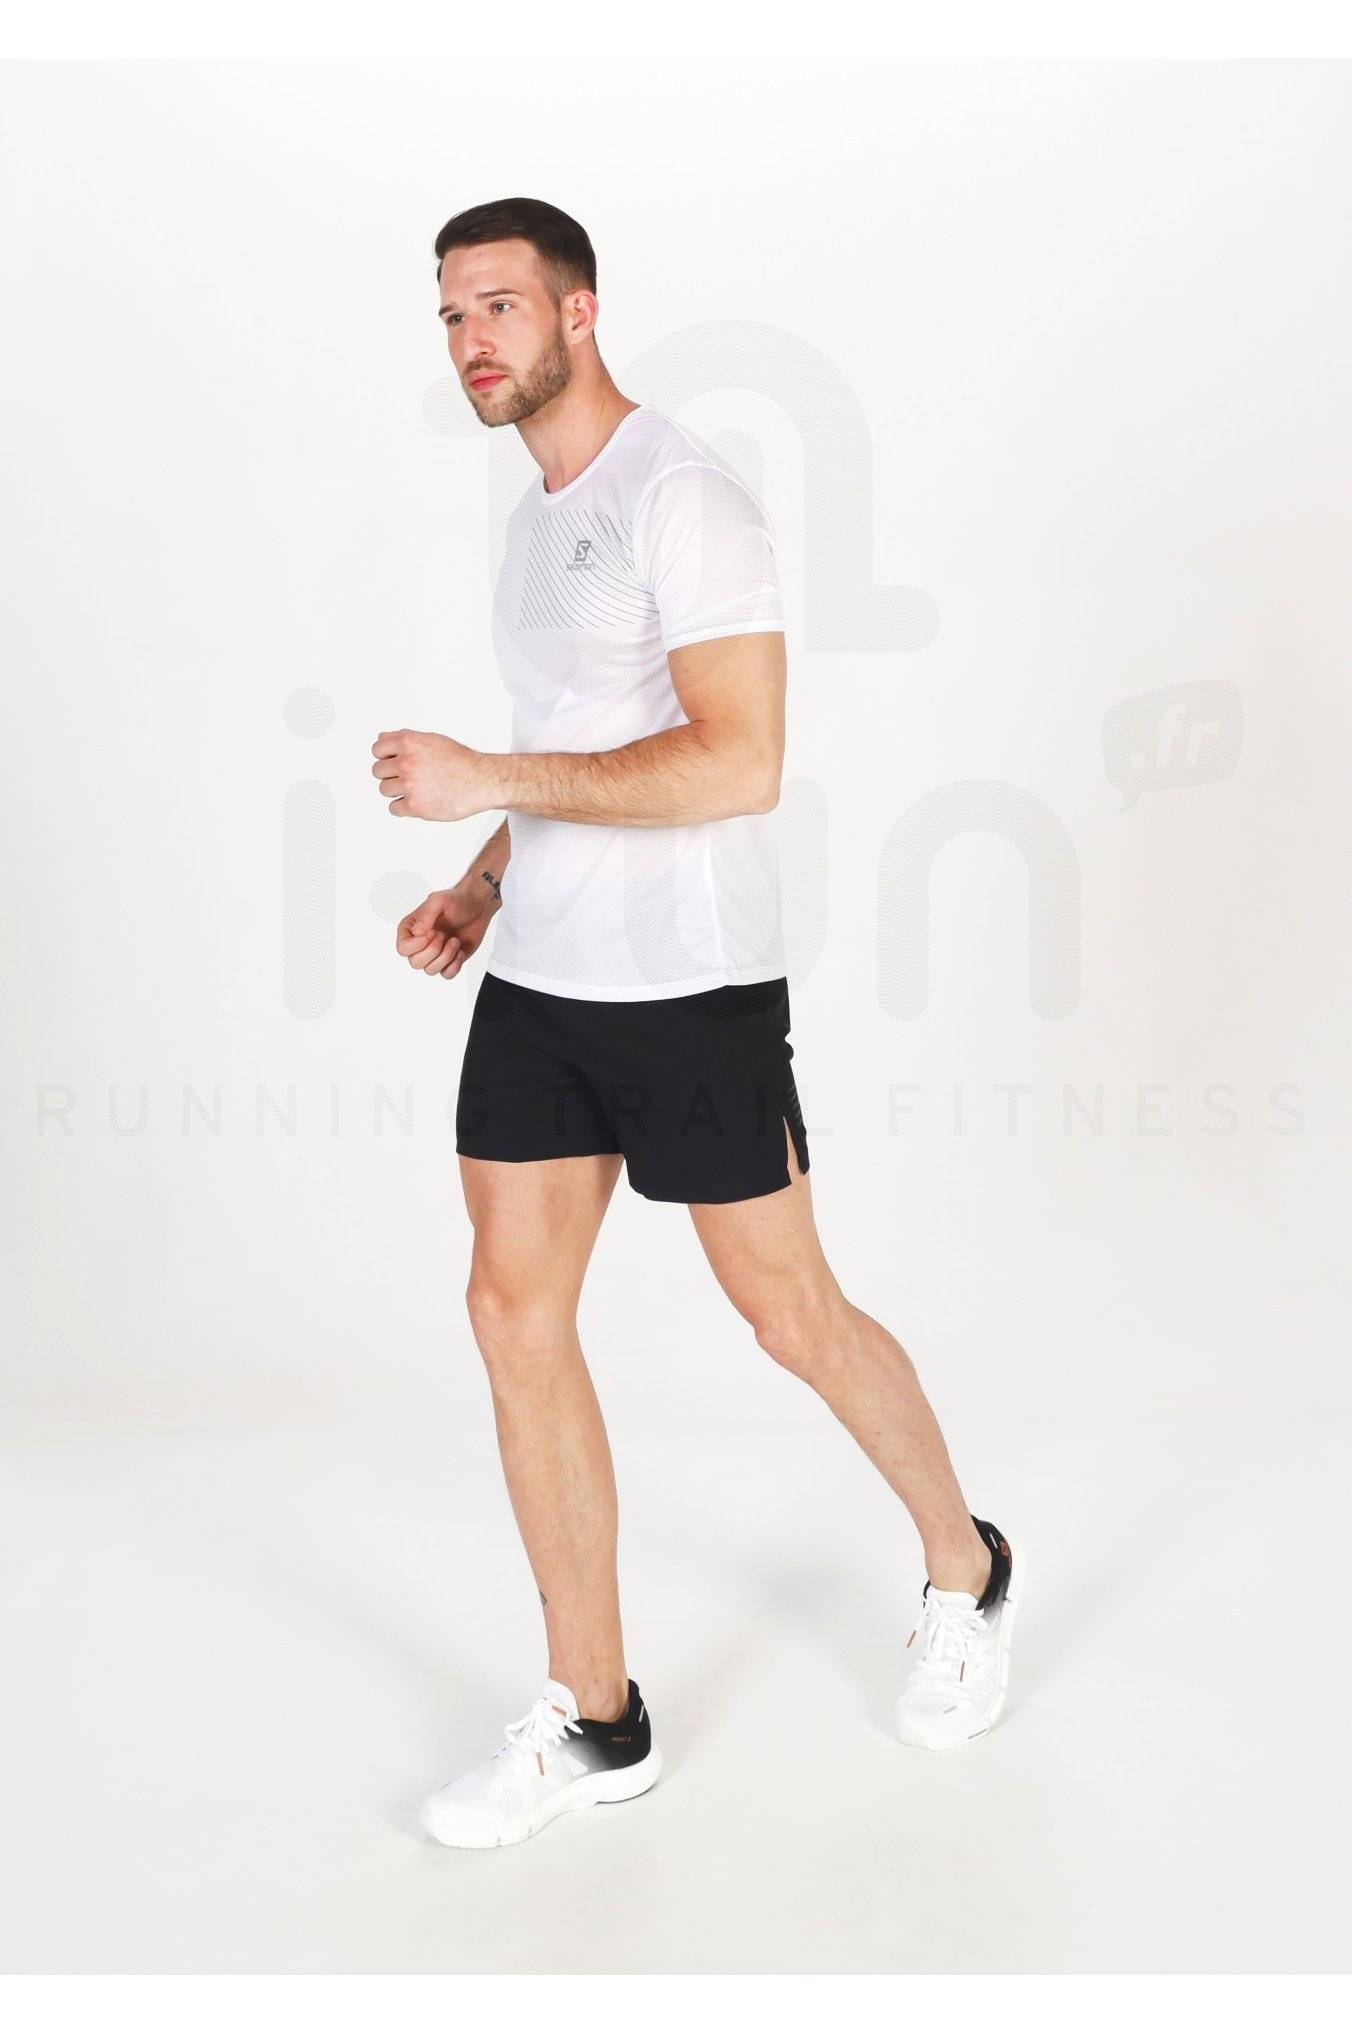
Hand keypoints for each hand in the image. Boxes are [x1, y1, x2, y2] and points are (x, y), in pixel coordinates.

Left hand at [371, 729, 496, 821]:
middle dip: (390, 774)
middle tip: (408, 777)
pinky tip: (418, 800)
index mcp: (409, 742)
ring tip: (416, 788)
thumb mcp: (432, 740)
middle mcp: (407, 762)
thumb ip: (406, 739)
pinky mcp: (415, 806)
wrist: (481, 781)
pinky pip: (393, 808)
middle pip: (378, 771)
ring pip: (384, 789)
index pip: (377, 749)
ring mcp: (410, 785)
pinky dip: (403, 807)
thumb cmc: (460, 761)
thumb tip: (382, 738)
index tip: (393, 761)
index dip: (385, 756)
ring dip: (396, 790)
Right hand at [394, 888, 493, 981]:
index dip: (418, 944)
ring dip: (446, 956)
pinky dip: (455, 965)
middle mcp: (419, 944)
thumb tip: (416, 932)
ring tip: (455, 940)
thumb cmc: (456, 900)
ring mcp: (433, 954)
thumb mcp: (439, 900)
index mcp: (410, 929)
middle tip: (444, 934)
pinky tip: (460, 950)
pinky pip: (446, 975)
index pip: (403, 949)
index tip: (433, 930)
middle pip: (415, 963)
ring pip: (430, 971)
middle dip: (434, 950)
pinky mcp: (448, 961)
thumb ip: (426, 914)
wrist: (477, 907)